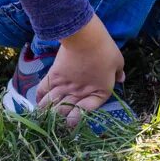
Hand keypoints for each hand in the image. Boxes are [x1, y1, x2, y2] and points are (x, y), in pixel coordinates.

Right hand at [36, 14, 124, 128]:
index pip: (87, 111)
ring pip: (51, 104)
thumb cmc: (105, 49)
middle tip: (55, 121)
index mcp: (98, 92)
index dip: (77, 119)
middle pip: (66, 110)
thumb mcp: (118, 61)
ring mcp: (65, 85)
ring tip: (43, 115)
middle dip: (59, 118)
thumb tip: (121, 79)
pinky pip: (43, 90)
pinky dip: (39, 97)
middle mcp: (80, 92)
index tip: (71, 123)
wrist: (85, 38)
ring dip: (46, 110)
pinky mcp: (53, 76)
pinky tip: (38, 101)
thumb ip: (118, 72)